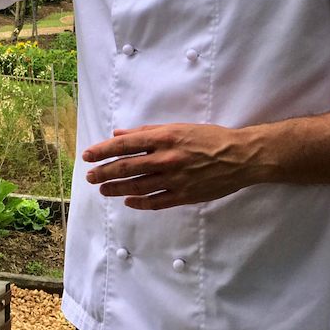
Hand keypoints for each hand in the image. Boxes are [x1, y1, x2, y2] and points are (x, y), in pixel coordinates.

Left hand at [82, 123, 261, 209]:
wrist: (241, 156)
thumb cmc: (209, 137)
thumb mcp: (177, 127)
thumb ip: (146, 132)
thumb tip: (119, 134)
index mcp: (164, 137)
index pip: (125, 144)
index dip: (103, 150)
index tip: (88, 155)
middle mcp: (167, 158)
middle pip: (127, 167)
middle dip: (104, 172)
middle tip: (89, 176)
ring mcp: (176, 178)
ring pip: (138, 186)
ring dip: (117, 188)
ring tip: (103, 189)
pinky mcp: (185, 195)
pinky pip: (157, 201)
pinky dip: (140, 202)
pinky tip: (128, 201)